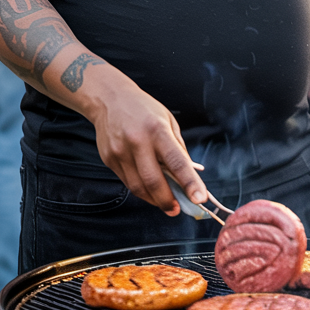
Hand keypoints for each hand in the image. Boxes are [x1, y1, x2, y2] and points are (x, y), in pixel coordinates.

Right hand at [88, 66, 207, 214]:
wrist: (109, 99)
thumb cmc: (144, 110)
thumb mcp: (168, 121)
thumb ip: (178, 149)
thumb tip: (190, 175)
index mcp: (157, 130)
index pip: (177, 161)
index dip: (190, 182)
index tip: (200, 199)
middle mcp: (137, 141)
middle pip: (154, 181)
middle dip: (168, 201)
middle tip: (177, 210)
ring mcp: (120, 151)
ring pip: (138, 187)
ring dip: (154, 200)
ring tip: (165, 203)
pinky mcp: (109, 159)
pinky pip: (127, 182)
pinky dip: (141, 190)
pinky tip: (149, 189)